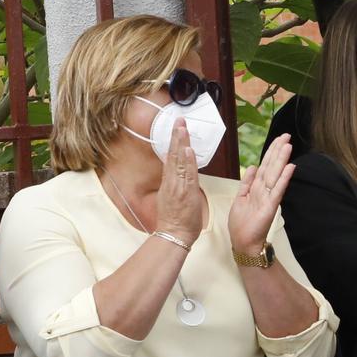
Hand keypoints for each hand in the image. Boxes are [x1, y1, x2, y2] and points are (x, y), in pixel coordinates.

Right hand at [154, 121, 206, 246]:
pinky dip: (187, 161)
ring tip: (182, 128)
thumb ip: (175, 184)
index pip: (172, 158)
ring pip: (179, 161)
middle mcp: (172, 182)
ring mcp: (178, 186)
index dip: (174, 142)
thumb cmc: (175, 221)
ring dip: (181, 143)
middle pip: (174, 155)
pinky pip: (187, 174)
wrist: (173, 236)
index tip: (177, 128)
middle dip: (177, 136)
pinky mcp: (185, 193)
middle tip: (180, 120)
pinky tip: (187, 149)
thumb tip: (179, 173)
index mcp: (170, 183)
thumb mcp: (172, 199)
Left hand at [229, 133, 295, 255]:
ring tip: (288, 145)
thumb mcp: (240, 198)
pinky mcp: (270, 207)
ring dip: (282, 160)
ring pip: (275, 174)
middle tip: (286, 135)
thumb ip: (246, 182)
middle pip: (272, 166)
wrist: (243, 242)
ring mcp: (268, 197)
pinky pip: (277, 190)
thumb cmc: (241, 224)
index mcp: (256, 187)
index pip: (265, 164)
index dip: (271, 151)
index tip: (279, 138)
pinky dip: (284, 178)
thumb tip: (252, 166)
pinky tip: (290, 167)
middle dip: (278, 150)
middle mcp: (264, 190)